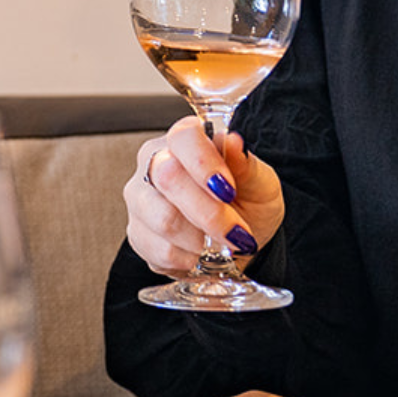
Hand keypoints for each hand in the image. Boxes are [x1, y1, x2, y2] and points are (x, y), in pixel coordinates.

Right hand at [122, 115, 284, 277]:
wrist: (238, 240)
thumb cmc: (248, 203)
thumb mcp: (260, 183)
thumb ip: (245, 164)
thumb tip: (233, 141)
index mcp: (184, 140)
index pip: (183, 137)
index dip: (204, 163)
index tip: (229, 190)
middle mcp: (154, 162)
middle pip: (168, 179)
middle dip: (209, 213)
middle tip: (238, 234)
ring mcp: (140, 198)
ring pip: (162, 219)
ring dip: (200, 241)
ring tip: (220, 245)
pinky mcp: (137, 232)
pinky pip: (158, 250)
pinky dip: (188, 259)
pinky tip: (201, 254)